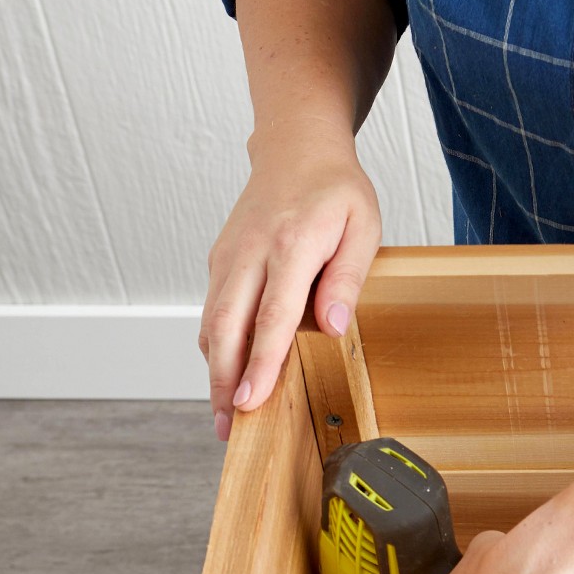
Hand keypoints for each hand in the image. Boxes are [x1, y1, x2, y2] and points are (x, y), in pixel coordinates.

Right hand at [199, 124, 379, 439]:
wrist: (295, 146)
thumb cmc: (335, 189)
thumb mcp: (362, 226)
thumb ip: (347, 278)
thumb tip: (333, 327)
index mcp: (290, 244)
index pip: (271, 316)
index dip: (260, 363)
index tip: (249, 401)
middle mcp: (250, 252)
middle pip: (226, 326)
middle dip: (223, 380)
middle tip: (228, 427)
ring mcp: (228, 256)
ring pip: (211, 322)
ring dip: (213, 370)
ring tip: (224, 416)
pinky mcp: (220, 261)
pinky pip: (213, 310)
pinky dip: (214, 347)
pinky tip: (225, 375)